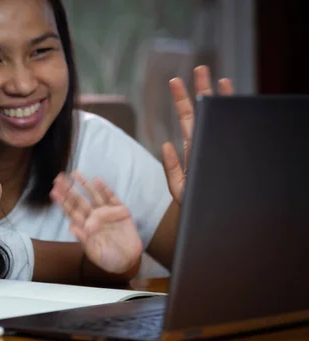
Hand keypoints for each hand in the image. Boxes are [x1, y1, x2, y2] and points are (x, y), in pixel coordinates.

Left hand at [50, 171, 142, 274]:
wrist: (129, 261)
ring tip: (75, 173)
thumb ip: (84, 240)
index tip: (53, 191)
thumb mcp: (94, 252)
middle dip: (69, 189)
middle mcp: (94, 217)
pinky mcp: (120, 211)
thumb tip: (72, 228)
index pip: (71, 211)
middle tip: (58, 178)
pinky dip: (105, 189)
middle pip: (79, 200)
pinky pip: (111, 197)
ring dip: (84, 184)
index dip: (62, 201)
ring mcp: (106, 212)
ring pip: (93, 195)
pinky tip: (97, 180)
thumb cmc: (108, 258)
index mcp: (85, 226)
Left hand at [162, 65, 233, 203]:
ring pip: (218, 117)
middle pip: (203, 111)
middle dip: (200, 88)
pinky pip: (229, 131)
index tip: (175, 80)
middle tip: (199, 67)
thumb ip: (170, 168)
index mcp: (192, 149)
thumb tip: (165, 144)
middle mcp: (206, 144)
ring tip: (217, 75)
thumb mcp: (178, 187)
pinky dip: (229, 113)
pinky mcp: (228, 155)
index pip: (187, 118)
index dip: (182, 99)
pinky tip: (228, 97)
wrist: (210, 219)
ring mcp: (217, 147)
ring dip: (218, 96)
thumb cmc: (195, 205)